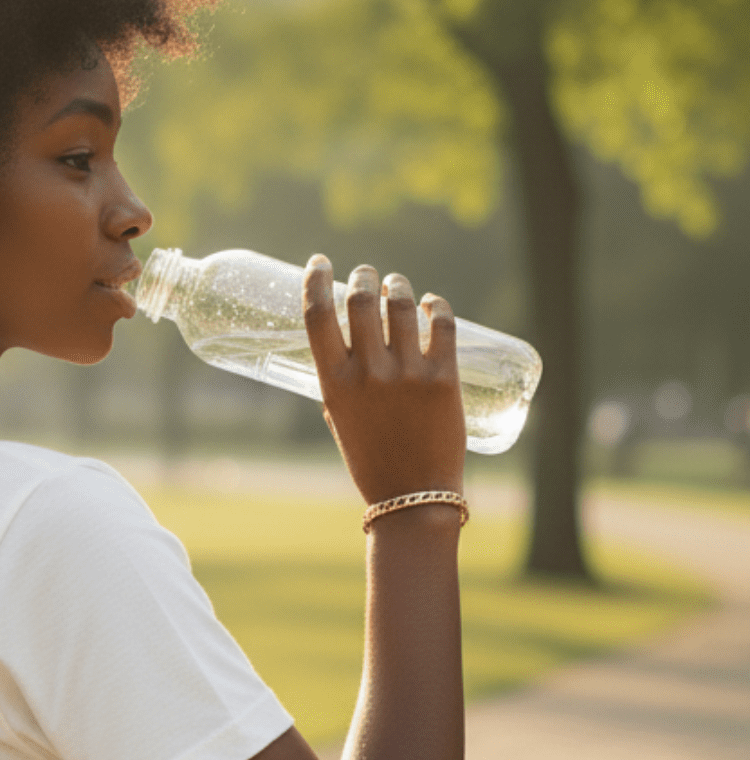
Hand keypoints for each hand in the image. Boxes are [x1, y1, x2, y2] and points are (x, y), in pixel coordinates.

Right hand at [302, 256, 465, 505]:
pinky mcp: (444, 379)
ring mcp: (408, 374)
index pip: (316, 314)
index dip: (315, 280)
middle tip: (366, 275)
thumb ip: (341, 378)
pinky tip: (431, 304)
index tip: (319, 262)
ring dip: (397, 285)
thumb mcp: (338, 416)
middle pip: (361, 300)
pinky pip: (442, 325)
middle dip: (362, 277)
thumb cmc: (370, 459)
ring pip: (401, 304)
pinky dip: (435, 306)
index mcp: (333, 382)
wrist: (413, 497)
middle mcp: (368, 373)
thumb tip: (350, 340)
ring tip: (396, 285)